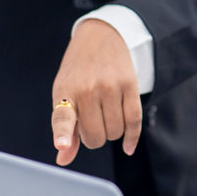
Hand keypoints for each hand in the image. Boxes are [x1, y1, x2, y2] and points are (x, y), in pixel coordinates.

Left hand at [50, 19, 142, 164]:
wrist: (101, 36)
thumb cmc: (78, 71)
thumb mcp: (64, 93)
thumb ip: (64, 127)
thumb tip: (63, 159)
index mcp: (66, 92)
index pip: (63, 117)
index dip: (63, 134)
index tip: (62, 145)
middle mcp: (88, 90)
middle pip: (95, 137)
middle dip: (95, 137)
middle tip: (92, 122)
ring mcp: (111, 87)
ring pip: (115, 131)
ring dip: (112, 133)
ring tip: (106, 117)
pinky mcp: (130, 84)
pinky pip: (134, 120)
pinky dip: (132, 138)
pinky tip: (127, 147)